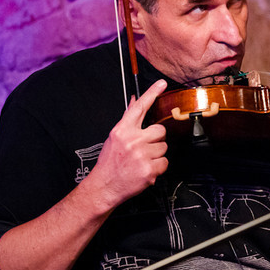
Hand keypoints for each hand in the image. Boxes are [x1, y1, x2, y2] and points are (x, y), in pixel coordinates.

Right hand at [91, 79, 168, 206]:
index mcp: (122, 130)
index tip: (162, 83)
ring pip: (164, 147)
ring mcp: (141, 155)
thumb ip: (128, 120)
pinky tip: (145, 170)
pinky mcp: (149, 169)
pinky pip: (165, 163)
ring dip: (157, 155)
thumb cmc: (110, 161)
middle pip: (160, 131)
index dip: (151, 93)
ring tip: (142, 161)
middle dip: (156, 140)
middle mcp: (132, 140)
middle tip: (144, 149)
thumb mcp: (115, 137)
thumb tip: (135, 101)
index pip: (139, 108)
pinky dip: (158, 168)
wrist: (104, 186)